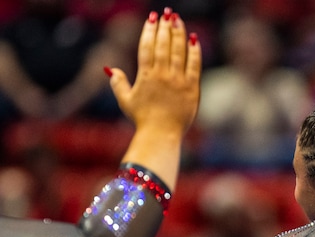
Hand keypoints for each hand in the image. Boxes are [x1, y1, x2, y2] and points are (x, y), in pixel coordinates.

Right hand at [108, 9, 200, 135]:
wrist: (161, 134)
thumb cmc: (142, 119)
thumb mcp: (126, 101)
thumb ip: (118, 83)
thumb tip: (110, 69)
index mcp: (145, 76)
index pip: (147, 47)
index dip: (149, 30)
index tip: (152, 18)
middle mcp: (162, 75)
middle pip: (163, 45)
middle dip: (165, 27)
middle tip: (166, 14)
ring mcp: (178, 81)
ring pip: (178, 52)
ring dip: (179, 33)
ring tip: (178, 20)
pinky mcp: (192, 89)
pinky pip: (194, 65)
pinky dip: (194, 51)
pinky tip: (194, 39)